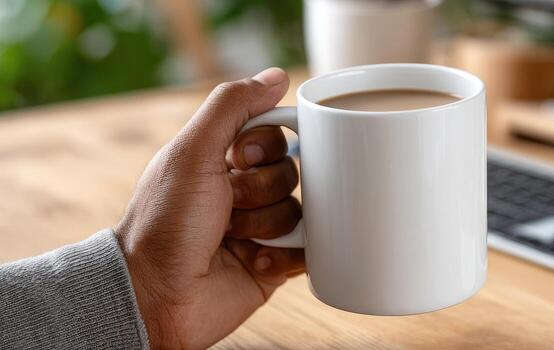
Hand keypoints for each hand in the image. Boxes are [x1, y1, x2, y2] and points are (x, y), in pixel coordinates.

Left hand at [114, 68, 303, 348]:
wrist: (155, 293)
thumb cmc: (165, 222)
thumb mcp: (193, 151)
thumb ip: (232, 106)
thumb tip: (277, 76)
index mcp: (223, 160)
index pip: (275, 134)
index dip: (267, 145)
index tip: (241, 156)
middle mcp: (244, 192)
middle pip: (292, 172)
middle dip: (262, 189)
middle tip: (228, 205)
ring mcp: (261, 228)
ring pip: (301, 211)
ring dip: (266, 225)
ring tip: (233, 239)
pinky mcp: (274, 265)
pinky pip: (308, 251)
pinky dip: (283, 256)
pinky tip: (253, 261)